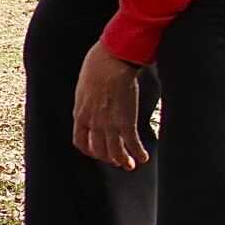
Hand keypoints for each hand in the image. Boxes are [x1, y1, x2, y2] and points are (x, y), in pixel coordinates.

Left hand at [73, 41, 148, 169]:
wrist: (111, 60)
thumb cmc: (98, 66)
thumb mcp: (84, 86)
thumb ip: (87, 99)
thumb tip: (93, 99)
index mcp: (80, 114)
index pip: (80, 141)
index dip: (90, 151)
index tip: (97, 152)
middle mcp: (93, 123)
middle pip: (99, 150)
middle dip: (108, 158)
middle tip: (117, 161)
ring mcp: (109, 124)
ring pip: (115, 152)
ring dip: (123, 161)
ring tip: (130, 164)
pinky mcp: (126, 121)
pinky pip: (132, 144)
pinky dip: (138, 153)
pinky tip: (143, 157)